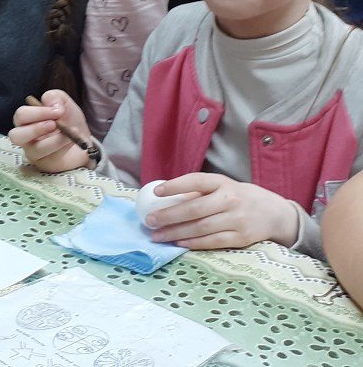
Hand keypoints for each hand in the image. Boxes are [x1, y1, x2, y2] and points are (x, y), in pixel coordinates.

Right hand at [9, 90, 92, 172]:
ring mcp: (34, 153)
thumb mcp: (63, 103)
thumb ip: (54, 97)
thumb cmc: (68, 121)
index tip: (58, 110)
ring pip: (33, 150)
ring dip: (53, 141)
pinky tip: (72, 140)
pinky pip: (50, 158)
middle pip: (15, 136)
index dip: (38, 112)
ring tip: (67, 134)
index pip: (21, 116)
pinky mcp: (45, 165)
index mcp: (26, 121)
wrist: (84, 139)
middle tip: (54, 124)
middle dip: (35, 129)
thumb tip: (51, 105)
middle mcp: (25, 137)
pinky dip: (62, 147)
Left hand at [146, 173, 299, 248]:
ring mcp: (238, 220)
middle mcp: (231, 199)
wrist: (274, 213)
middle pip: (195, 209)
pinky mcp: (242, 238)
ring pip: (201, 227)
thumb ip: (198, 193)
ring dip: (175, 232)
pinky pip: (213, 241)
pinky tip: (178, 242)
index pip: (196, 181)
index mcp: (222, 183)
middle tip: (149, 221)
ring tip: (157, 236)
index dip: (176, 186)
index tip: (156, 191)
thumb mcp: (222, 188)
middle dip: (169, 216)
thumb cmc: (238, 198)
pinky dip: (193, 243)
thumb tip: (162, 201)